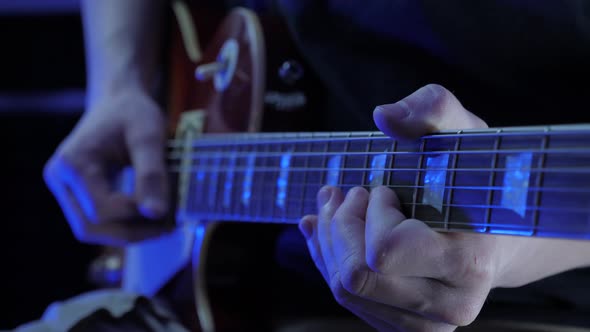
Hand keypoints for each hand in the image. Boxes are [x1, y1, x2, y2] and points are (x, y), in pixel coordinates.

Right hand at [44, 88, 170, 245]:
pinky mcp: (75, 193)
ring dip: (128, 233)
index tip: (170, 210)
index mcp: (72, 163)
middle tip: (170, 227)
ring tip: (163, 226)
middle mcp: (60, 178)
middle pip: (90, 226)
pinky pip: (96, 221)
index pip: (101, 208)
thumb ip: (151, 174)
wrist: (119, 100)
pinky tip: (151, 219)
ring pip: (91, 229)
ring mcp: (64, 188)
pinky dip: (123, 225)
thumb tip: (156, 214)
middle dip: (133, 232)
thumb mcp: (149, 136)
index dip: (136, 215)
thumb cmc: (133, 112)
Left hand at [299, 84, 502, 330]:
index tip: (383, 189)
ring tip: (335, 204)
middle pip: (354, 275)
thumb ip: (431, 111)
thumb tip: (383, 115)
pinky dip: (327, 259)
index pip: (383, 251)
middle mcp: (448, 306)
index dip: (372, 214)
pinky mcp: (403, 326)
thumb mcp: (463, 134)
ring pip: (344, 288)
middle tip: (347, 191)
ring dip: (328, 239)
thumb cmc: (478, 183)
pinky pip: (346, 298)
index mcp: (468, 264)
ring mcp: (424, 323)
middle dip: (340, 224)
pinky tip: (327, 230)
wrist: (496, 236)